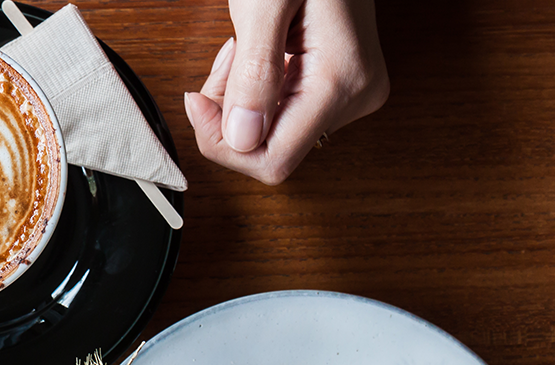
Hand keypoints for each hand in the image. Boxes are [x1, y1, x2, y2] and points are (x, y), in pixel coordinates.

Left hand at [185, 0, 388, 184]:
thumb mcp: (265, 4)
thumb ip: (254, 72)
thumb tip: (242, 137)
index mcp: (343, 83)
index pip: (272, 160)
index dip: (224, 142)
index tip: (199, 100)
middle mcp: (356, 97)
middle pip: (270, 149)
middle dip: (231, 115)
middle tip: (227, 61)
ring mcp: (351, 94)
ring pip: (273, 132)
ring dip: (242, 99)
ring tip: (243, 47)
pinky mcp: (339, 87)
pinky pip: (284, 111)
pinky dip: (258, 90)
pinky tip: (261, 52)